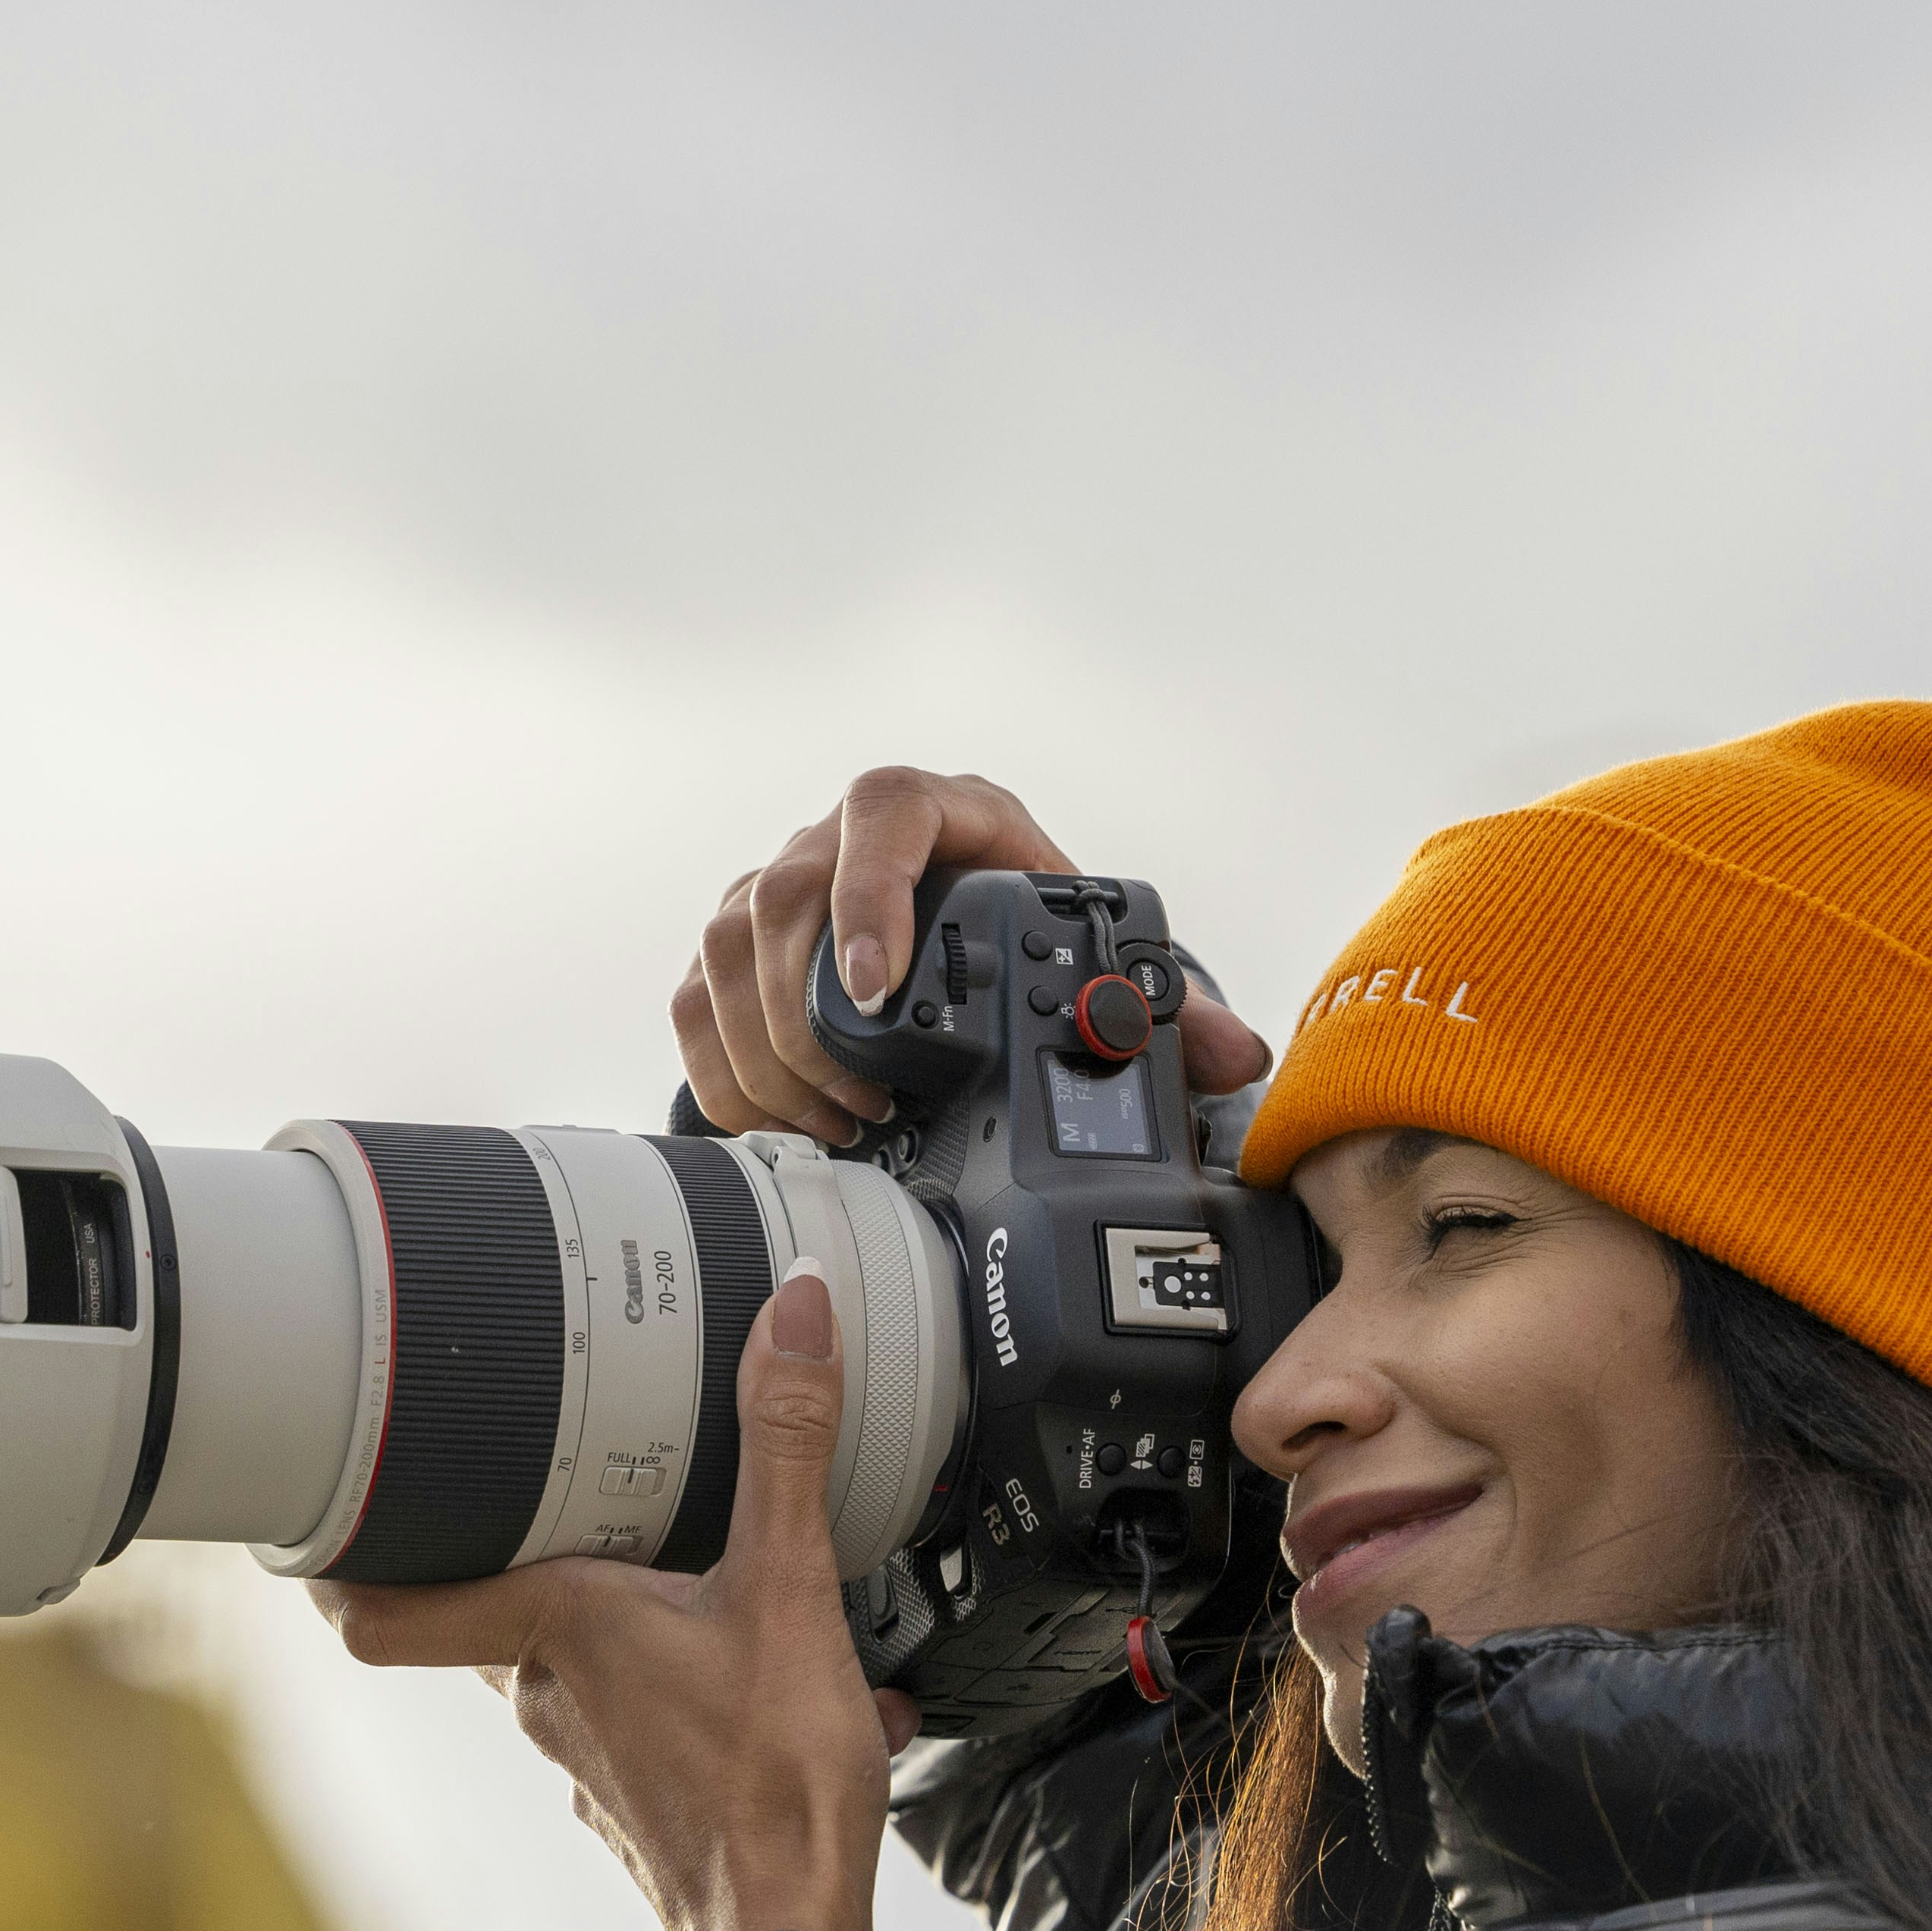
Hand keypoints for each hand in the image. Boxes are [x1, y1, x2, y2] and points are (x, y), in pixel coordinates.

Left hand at [310, 1261, 921, 1930]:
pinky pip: (640, 1711)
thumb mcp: (791, 1589)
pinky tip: (759, 1666)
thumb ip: (786, 1444)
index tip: (306, 1522)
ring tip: (685, 1566)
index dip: (332, 1565)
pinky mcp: (638, 1796)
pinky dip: (686, 1680)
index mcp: (554, 1629)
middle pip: (484, 1609)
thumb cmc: (769, 1792)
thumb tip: (792, 1314)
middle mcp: (546, 1694)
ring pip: (567, 1657)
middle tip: (534, 1481)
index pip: (379, 1608)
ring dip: (617, 1612)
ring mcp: (587, 1753)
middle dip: (516, 1546)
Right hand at [674, 765, 1274, 1147]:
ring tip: (836, 1122)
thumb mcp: (1094, 951)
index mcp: (947, 813)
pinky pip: (697, 1000)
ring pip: (727, 947)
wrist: (979, 934)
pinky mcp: (737, 944)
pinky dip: (724, 1070)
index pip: (885, 808)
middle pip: (783, 895)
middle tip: (866, 1101)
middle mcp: (845, 834)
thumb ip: (1163, 1006)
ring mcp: (779, 884)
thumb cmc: (1032, 931)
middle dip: (811, 1016)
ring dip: (766, 1051)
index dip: (870, 889)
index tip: (879, 980)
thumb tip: (1234, 1055)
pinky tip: (779, 1122)